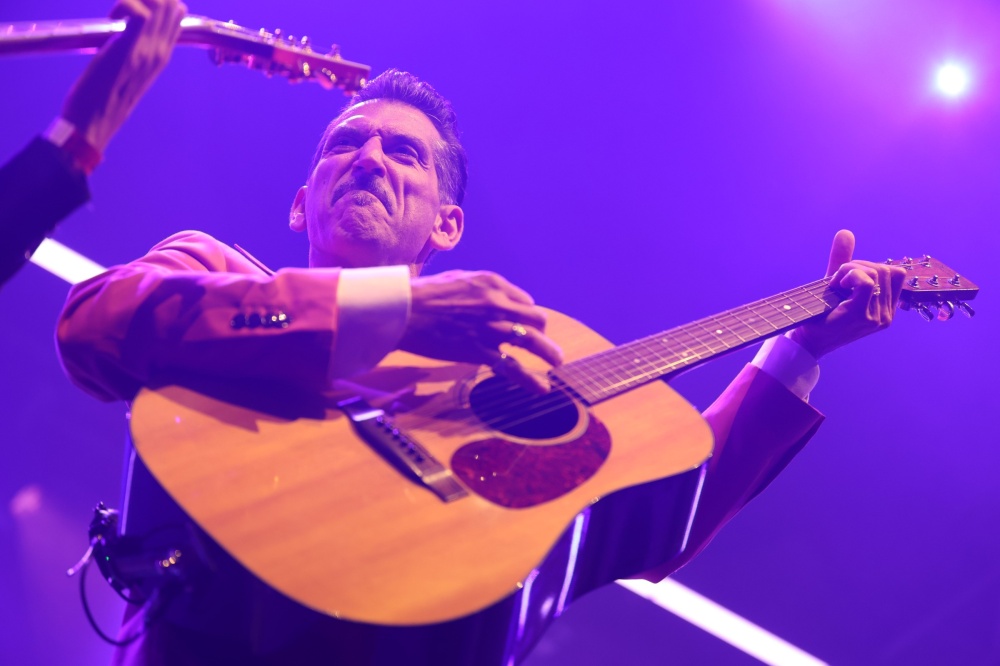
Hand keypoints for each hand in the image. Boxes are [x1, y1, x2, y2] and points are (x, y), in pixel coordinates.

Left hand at [62, 0, 186, 152]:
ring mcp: (147, 51)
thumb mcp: (127, 74)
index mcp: (161, 58)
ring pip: (161, 4)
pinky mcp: (129, 49)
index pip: (177, 15)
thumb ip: (133, 53)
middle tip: (125, 7)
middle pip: (173, 4)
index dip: (157, 0)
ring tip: (118, 13)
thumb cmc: (102, 101)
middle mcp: (160, 52)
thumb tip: (124, 35)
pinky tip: (112, 18)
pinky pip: (139, 12)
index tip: (133, 7)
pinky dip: (125, 5)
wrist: (92, 123)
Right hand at [399, 270, 562, 391]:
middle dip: (541, 331)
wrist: (405, 311)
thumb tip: (494, 298)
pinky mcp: (481, 352)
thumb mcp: (459, 279)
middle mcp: (498, 304)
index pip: (523, 300)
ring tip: (556, 361)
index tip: (521, 324)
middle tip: (543, 342)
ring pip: (533, 340)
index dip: (524, 314)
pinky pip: (513, 367)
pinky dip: (531, 380)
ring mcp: (492, 329)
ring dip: (549, 352)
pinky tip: (542, 388)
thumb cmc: (424, 294)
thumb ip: (481, 288)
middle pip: (536, 318)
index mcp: (493, 284)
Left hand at [787, 230, 905, 358]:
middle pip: (887, 269)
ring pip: (876, 272)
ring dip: (851, 270)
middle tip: (837, 280)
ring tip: (835, 285)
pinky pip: (866, 282)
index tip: (847, 278)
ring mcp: (877, 317)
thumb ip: (843, 259)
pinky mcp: (863, 316)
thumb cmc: (819, 313)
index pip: (896, 274)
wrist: (804, 340)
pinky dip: (850, 275)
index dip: (871, 266)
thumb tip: (845, 232)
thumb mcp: (835, 283)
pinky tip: (836, 286)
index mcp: (886, 309)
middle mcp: (886, 315)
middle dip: (859, 266)